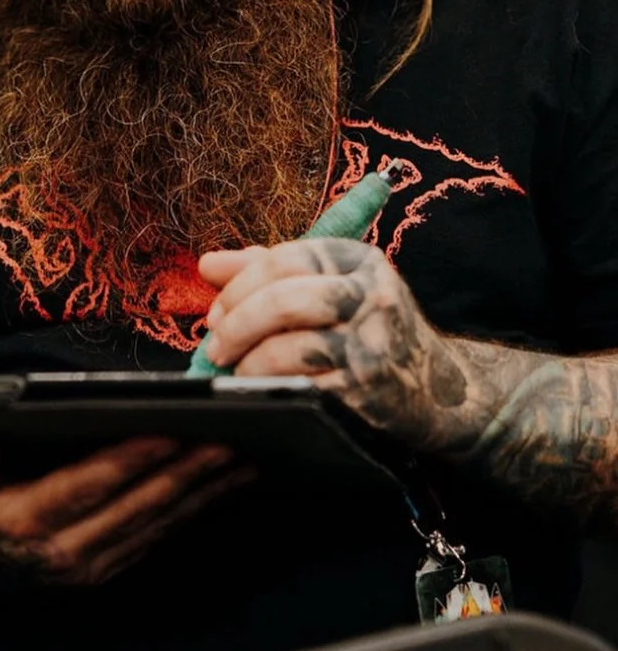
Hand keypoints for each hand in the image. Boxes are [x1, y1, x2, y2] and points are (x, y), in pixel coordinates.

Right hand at [0, 436, 254, 602]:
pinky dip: (188, 512)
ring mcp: (86, 565)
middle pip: (137, 506)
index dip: (131, 460)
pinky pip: (153, 537)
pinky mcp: (99, 569)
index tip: (170, 434)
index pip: (89, 485)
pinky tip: (215, 488)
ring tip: (240, 460)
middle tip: (230, 442)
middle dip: (187, 473)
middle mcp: (64, 550)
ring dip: (199, 493)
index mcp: (26, 521)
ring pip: (155, 524)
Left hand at [199, 238, 475, 454]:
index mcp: (358, 260)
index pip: (285, 258)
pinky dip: (268, 386)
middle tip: (214, 345)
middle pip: (283, 299)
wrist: (442, 392)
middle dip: (236, 323)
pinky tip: (258, 390)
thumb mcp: (332, 288)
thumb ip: (269, 271)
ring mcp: (371, 343)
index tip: (215, 310)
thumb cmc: (370, 332)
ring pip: (288, 345)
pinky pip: (301, 384)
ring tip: (234, 370)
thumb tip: (207, 265)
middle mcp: (370, 294)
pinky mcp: (367, 389)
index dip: (240, 284)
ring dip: (247, 360)